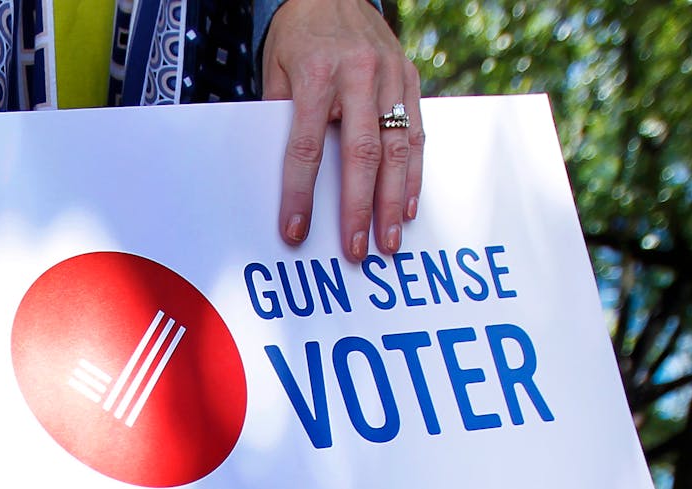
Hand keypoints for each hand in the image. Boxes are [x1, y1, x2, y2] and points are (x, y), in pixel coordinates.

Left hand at [262, 0, 423, 259]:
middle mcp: (357, 76)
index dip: (301, 194)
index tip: (296, 231)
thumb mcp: (275, 70)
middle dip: (359, 209)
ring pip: (397, 149)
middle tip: (356, 250)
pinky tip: (407, 205)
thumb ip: (281, 118)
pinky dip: (414, 173)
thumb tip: (286, 175)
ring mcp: (389, 76)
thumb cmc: (298, 36)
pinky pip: (417, 132)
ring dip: (392, 201)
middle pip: (361, 155)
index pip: (306, 148)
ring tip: (388, 241)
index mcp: (315, 75)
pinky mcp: (409, 77)